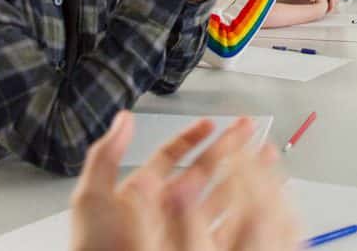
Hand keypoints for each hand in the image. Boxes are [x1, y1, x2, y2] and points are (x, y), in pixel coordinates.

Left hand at [70, 112, 298, 250]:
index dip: (192, 136)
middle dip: (227, 145)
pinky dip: (246, 209)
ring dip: (242, 173)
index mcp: (143, 193)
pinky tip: (259, 195)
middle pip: (203, 170)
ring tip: (263, 154)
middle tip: (246, 127)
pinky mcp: (196, 246)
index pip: (172, 156)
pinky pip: (227, 225)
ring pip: (220, 195)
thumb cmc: (94, 249)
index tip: (210, 123)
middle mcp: (166, 209)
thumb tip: (122, 119)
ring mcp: (183, 230)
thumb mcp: (94, 198)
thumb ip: (106, 156)